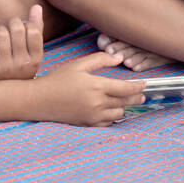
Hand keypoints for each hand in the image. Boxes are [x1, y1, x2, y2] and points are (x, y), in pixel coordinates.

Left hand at [0, 5, 43, 81]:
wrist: (4, 95)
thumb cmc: (20, 66)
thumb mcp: (32, 52)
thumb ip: (36, 29)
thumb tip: (37, 7)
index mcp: (37, 59)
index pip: (33, 31)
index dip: (26, 23)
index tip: (23, 28)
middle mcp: (23, 65)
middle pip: (16, 29)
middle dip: (11, 23)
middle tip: (9, 27)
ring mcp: (6, 69)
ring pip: (1, 35)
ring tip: (1, 37)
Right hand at [29, 51, 145, 125]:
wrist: (40, 100)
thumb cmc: (58, 79)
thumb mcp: (78, 64)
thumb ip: (100, 60)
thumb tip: (119, 58)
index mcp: (97, 86)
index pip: (125, 88)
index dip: (137, 86)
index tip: (144, 84)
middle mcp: (97, 103)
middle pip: (125, 102)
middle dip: (136, 98)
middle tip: (141, 95)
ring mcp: (93, 116)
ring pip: (118, 114)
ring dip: (124, 107)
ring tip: (126, 102)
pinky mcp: (88, 124)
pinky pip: (108, 124)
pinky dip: (113, 118)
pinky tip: (113, 112)